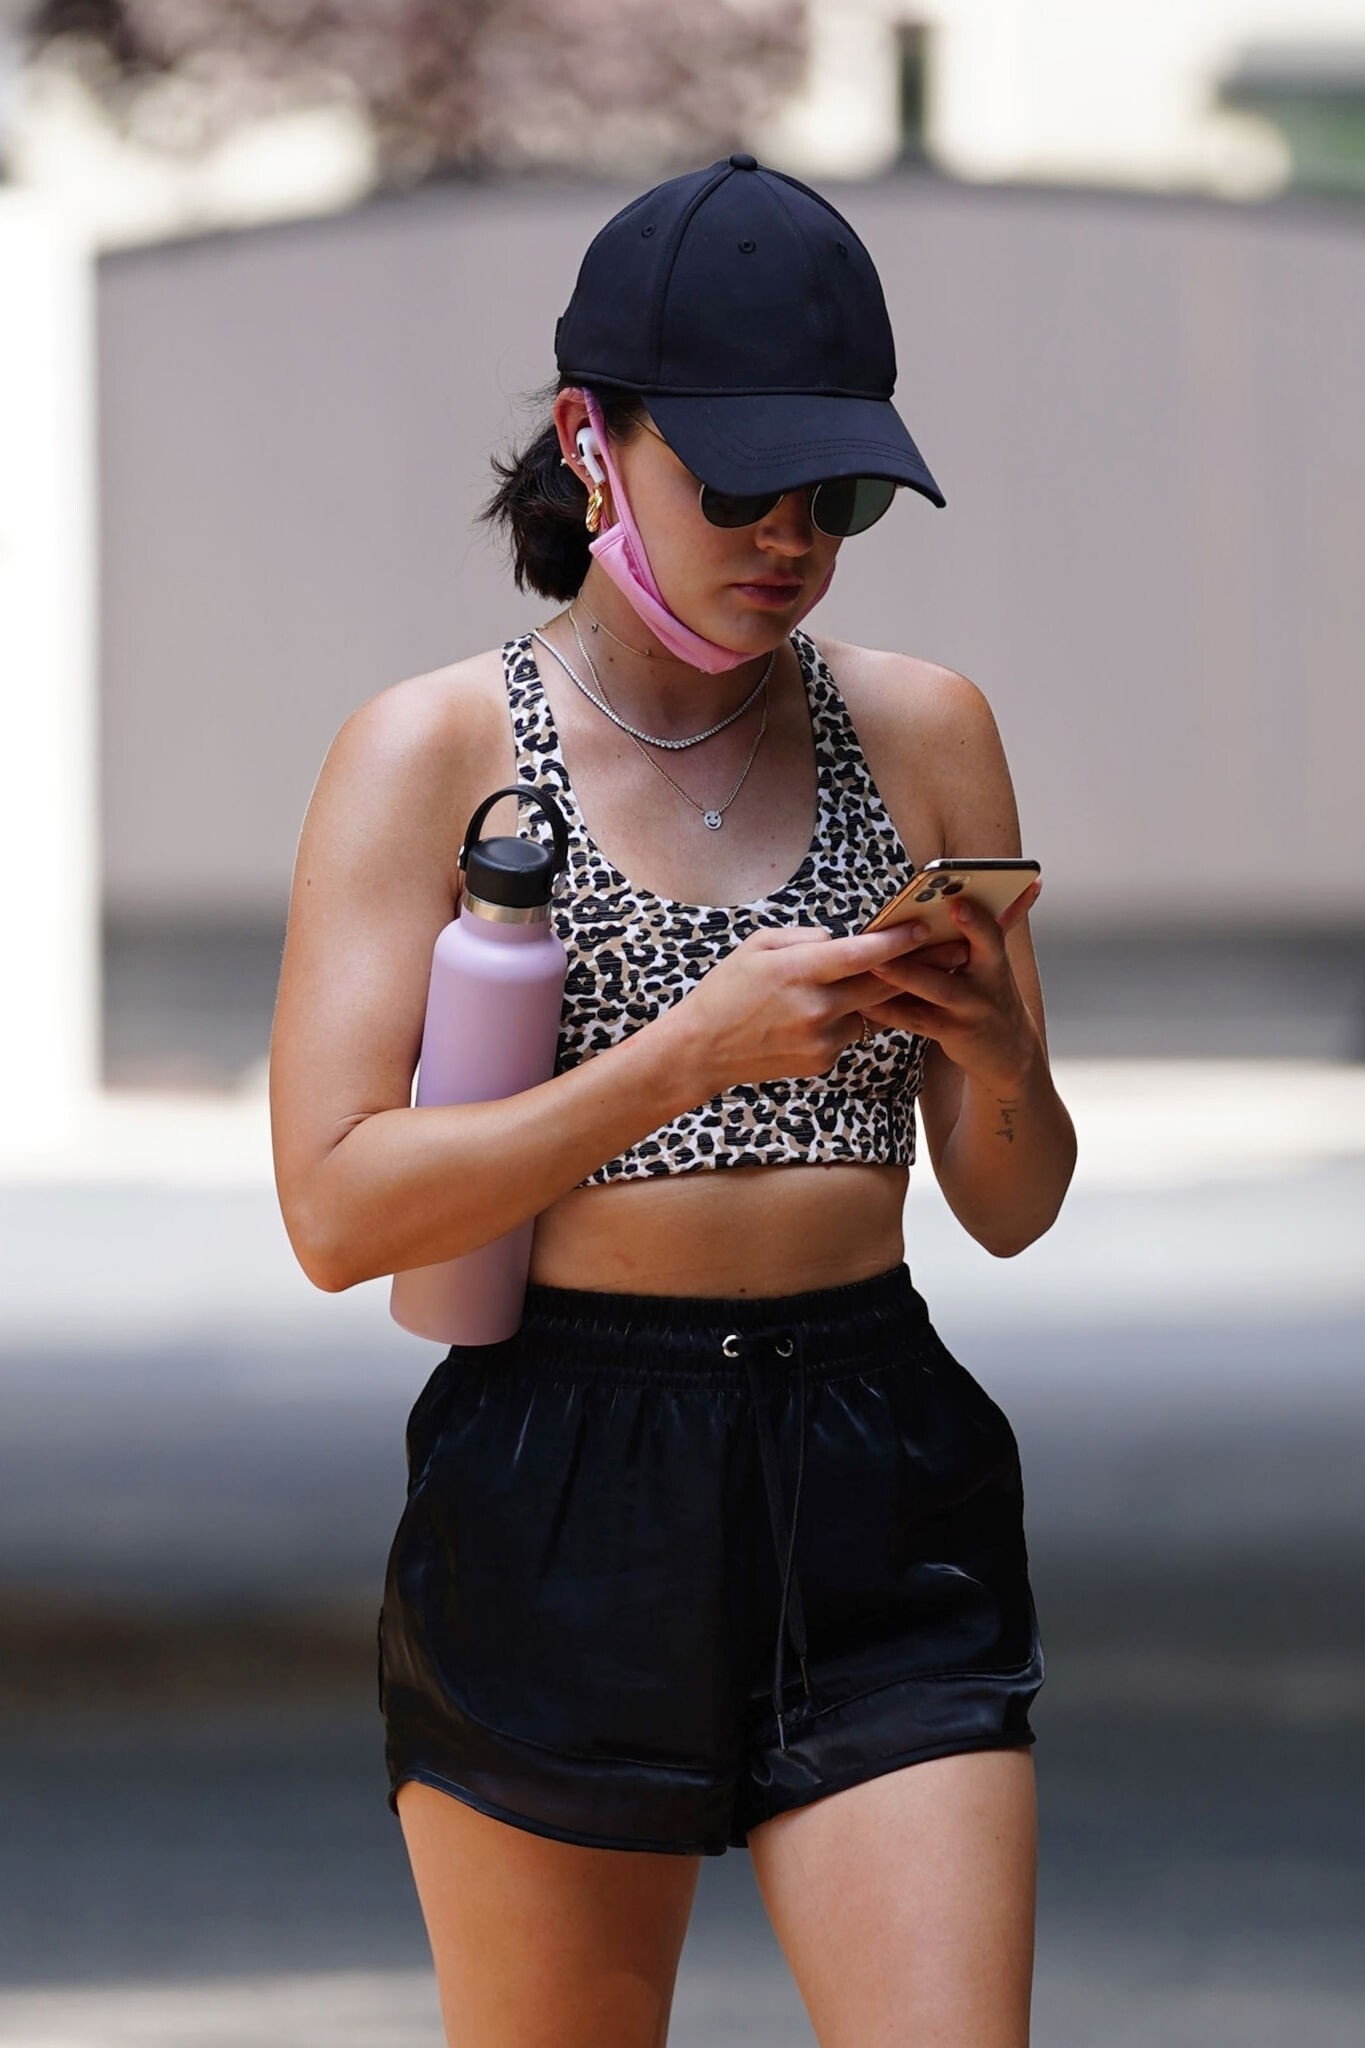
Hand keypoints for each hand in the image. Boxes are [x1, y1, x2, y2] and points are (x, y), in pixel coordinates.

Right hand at [679, 918, 938, 1089]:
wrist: (702, 1049)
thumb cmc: (726, 990)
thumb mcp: (758, 946)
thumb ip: (805, 938)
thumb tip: (841, 940)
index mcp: (800, 971)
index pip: (863, 954)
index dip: (898, 941)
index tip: (925, 927)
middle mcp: (817, 1007)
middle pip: (883, 985)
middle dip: (919, 967)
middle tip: (952, 952)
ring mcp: (822, 1039)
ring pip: (866, 1010)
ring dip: (866, 997)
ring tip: (848, 983)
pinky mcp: (822, 1061)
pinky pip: (847, 1033)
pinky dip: (840, 1020)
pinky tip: (808, 1018)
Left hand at [856, 880, 1042, 1090]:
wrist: (1006, 1048)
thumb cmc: (992, 991)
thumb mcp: (999, 958)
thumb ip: (999, 922)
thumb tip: (1030, 881)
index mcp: (995, 958)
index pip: (991, 934)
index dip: (975, 921)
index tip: (958, 904)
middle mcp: (985, 984)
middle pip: (960, 961)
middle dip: (933, 949)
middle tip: (908, 932)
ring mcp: (967, 1010)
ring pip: (933, 990)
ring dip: (904, 976)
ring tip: (874, 964)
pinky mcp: (949, 1032)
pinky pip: (915, 1020)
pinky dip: (888, 1010)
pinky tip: (862, 1001)